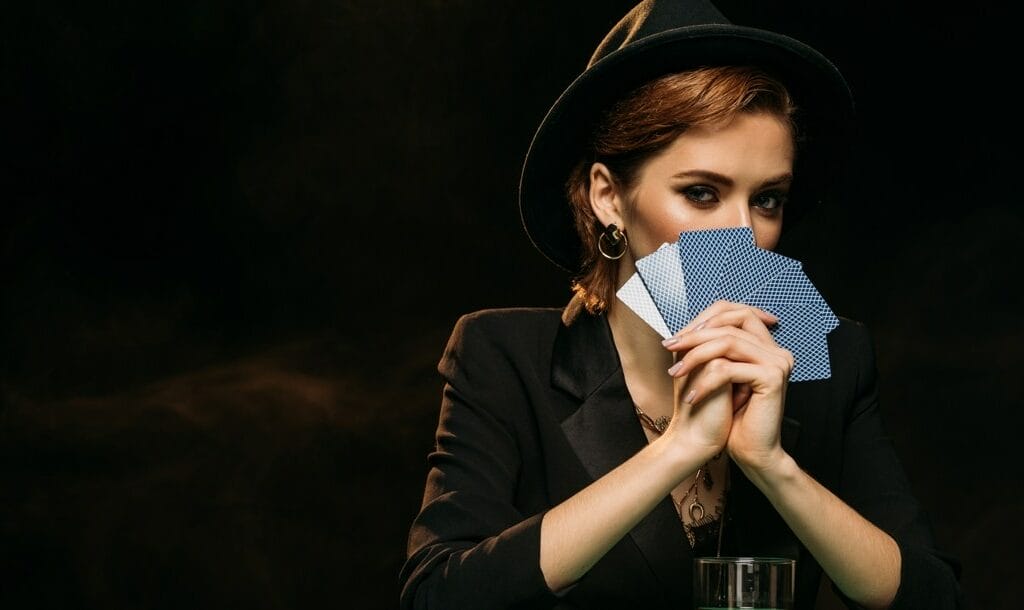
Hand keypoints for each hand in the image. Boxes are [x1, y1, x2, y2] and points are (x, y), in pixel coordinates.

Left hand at [662, 301, 793, 472]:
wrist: (748, 450)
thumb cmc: (729, 415)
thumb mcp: (714, 373)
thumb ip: (708, 347)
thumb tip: (684, 326)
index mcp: (765, 345)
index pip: (736, 313)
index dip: (703, 319)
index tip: (676, 336)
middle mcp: (776, 349)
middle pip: (731, 322)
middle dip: (695, 334)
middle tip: (669, 347)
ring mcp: (777, 361)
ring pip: (728, 342)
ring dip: (695, 356)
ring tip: (676, 373)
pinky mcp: (772, 377)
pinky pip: (729, 369)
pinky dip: (705, 381)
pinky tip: (692, 396)